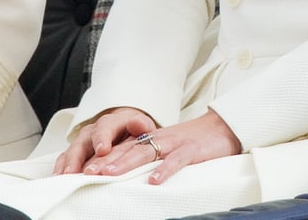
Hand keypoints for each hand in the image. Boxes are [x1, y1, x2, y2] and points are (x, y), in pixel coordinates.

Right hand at [53, 107, 155, 174]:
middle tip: (75, 170)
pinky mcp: (78, 151)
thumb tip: (139, 123)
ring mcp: (85, 140)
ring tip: (65, 176)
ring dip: (68, 163)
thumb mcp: (143, 128)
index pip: (106, 127)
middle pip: (84, 139)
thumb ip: (141, 126)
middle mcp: (96, 130)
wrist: (128, 130)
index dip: (103, 138)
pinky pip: (66, 157)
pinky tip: (59, 177)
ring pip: (73, 149)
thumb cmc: (135, 132)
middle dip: (79, 155)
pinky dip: (61, 166)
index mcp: (113, 122)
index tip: (102, 150)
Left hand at [79, 108, 240, 184]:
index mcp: (153, 139)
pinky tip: (154, 180)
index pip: (124, 147)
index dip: (104, 157)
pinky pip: (176, 160)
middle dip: (107, 160)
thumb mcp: (169, 147)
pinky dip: (165, 170)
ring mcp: (175, 143)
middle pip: (129, 149)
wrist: (222, 127)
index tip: (84, 168)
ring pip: (146, 152)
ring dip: (126, 163)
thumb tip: (129, 175)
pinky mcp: (191, 150)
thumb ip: (151, 157)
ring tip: (108, 174)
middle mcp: (160, 139)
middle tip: (87, 171)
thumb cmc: (194, 141)